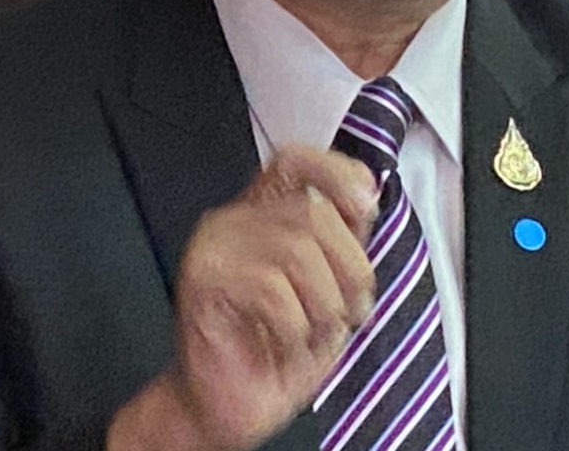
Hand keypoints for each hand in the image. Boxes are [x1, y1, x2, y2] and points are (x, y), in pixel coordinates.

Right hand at [108, 147, 378, 450]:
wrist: (231, 408)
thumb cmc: (277, 350)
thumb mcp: (329, 287)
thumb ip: (343, 239)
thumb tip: (366, 196)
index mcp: (262, 213)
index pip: (295, 161)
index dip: (335, 171)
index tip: (366, 205)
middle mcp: (233, 221)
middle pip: (312, 211)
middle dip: (350, 269)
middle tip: (352, 311)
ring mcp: (213, 247)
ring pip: (298, 250)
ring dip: (324, 305)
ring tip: (316, 333)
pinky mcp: (202, 281)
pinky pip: (273, 291)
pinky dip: (295, 328)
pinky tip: (287, 344)